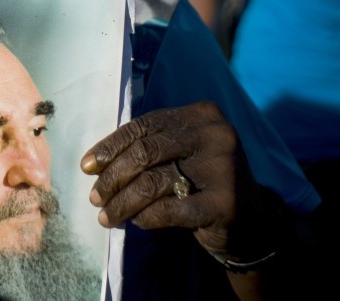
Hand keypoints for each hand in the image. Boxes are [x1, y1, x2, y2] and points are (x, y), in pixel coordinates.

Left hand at [80, 100, 268, 259]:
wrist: (252, 225)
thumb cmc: (204, 184)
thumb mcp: (183, 154)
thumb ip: (150, 148)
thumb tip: (95, 162)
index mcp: (203, 114)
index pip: (145, 125)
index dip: (111, 146)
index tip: (87, 166)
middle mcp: (216, 134)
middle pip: (145, 152)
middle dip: (112, 176)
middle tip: (95, 197)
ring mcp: (224, 168)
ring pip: (153, 182)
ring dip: (122, 202)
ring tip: (106, 216)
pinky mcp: (225, 203)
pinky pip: (168, 209)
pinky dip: (146, 217)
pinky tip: (137, 222)